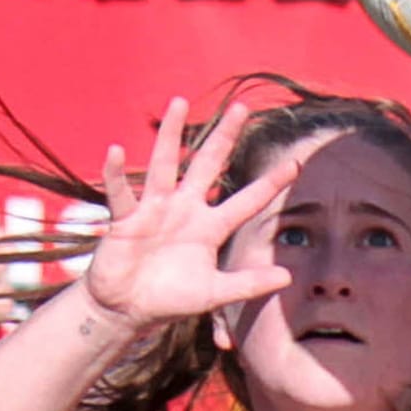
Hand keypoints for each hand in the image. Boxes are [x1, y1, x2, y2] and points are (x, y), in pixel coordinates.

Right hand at [83, 94, 327, 328]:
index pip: (247, 202)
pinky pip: (121, 192)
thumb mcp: (214, 293)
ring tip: (179, 102)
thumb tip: (287, 278)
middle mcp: (185, 210)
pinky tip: (116, 152)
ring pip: (164, 164)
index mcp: (209, 227)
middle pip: (207, 165)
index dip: (270, 185)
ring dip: (170, 134)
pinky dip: (116, 174)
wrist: (127, 309)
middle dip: (224, 137)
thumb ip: (248, 284)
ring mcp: (155, 209)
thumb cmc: (169, 299)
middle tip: (241, 107)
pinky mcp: (127, 219)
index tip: (295, 165)